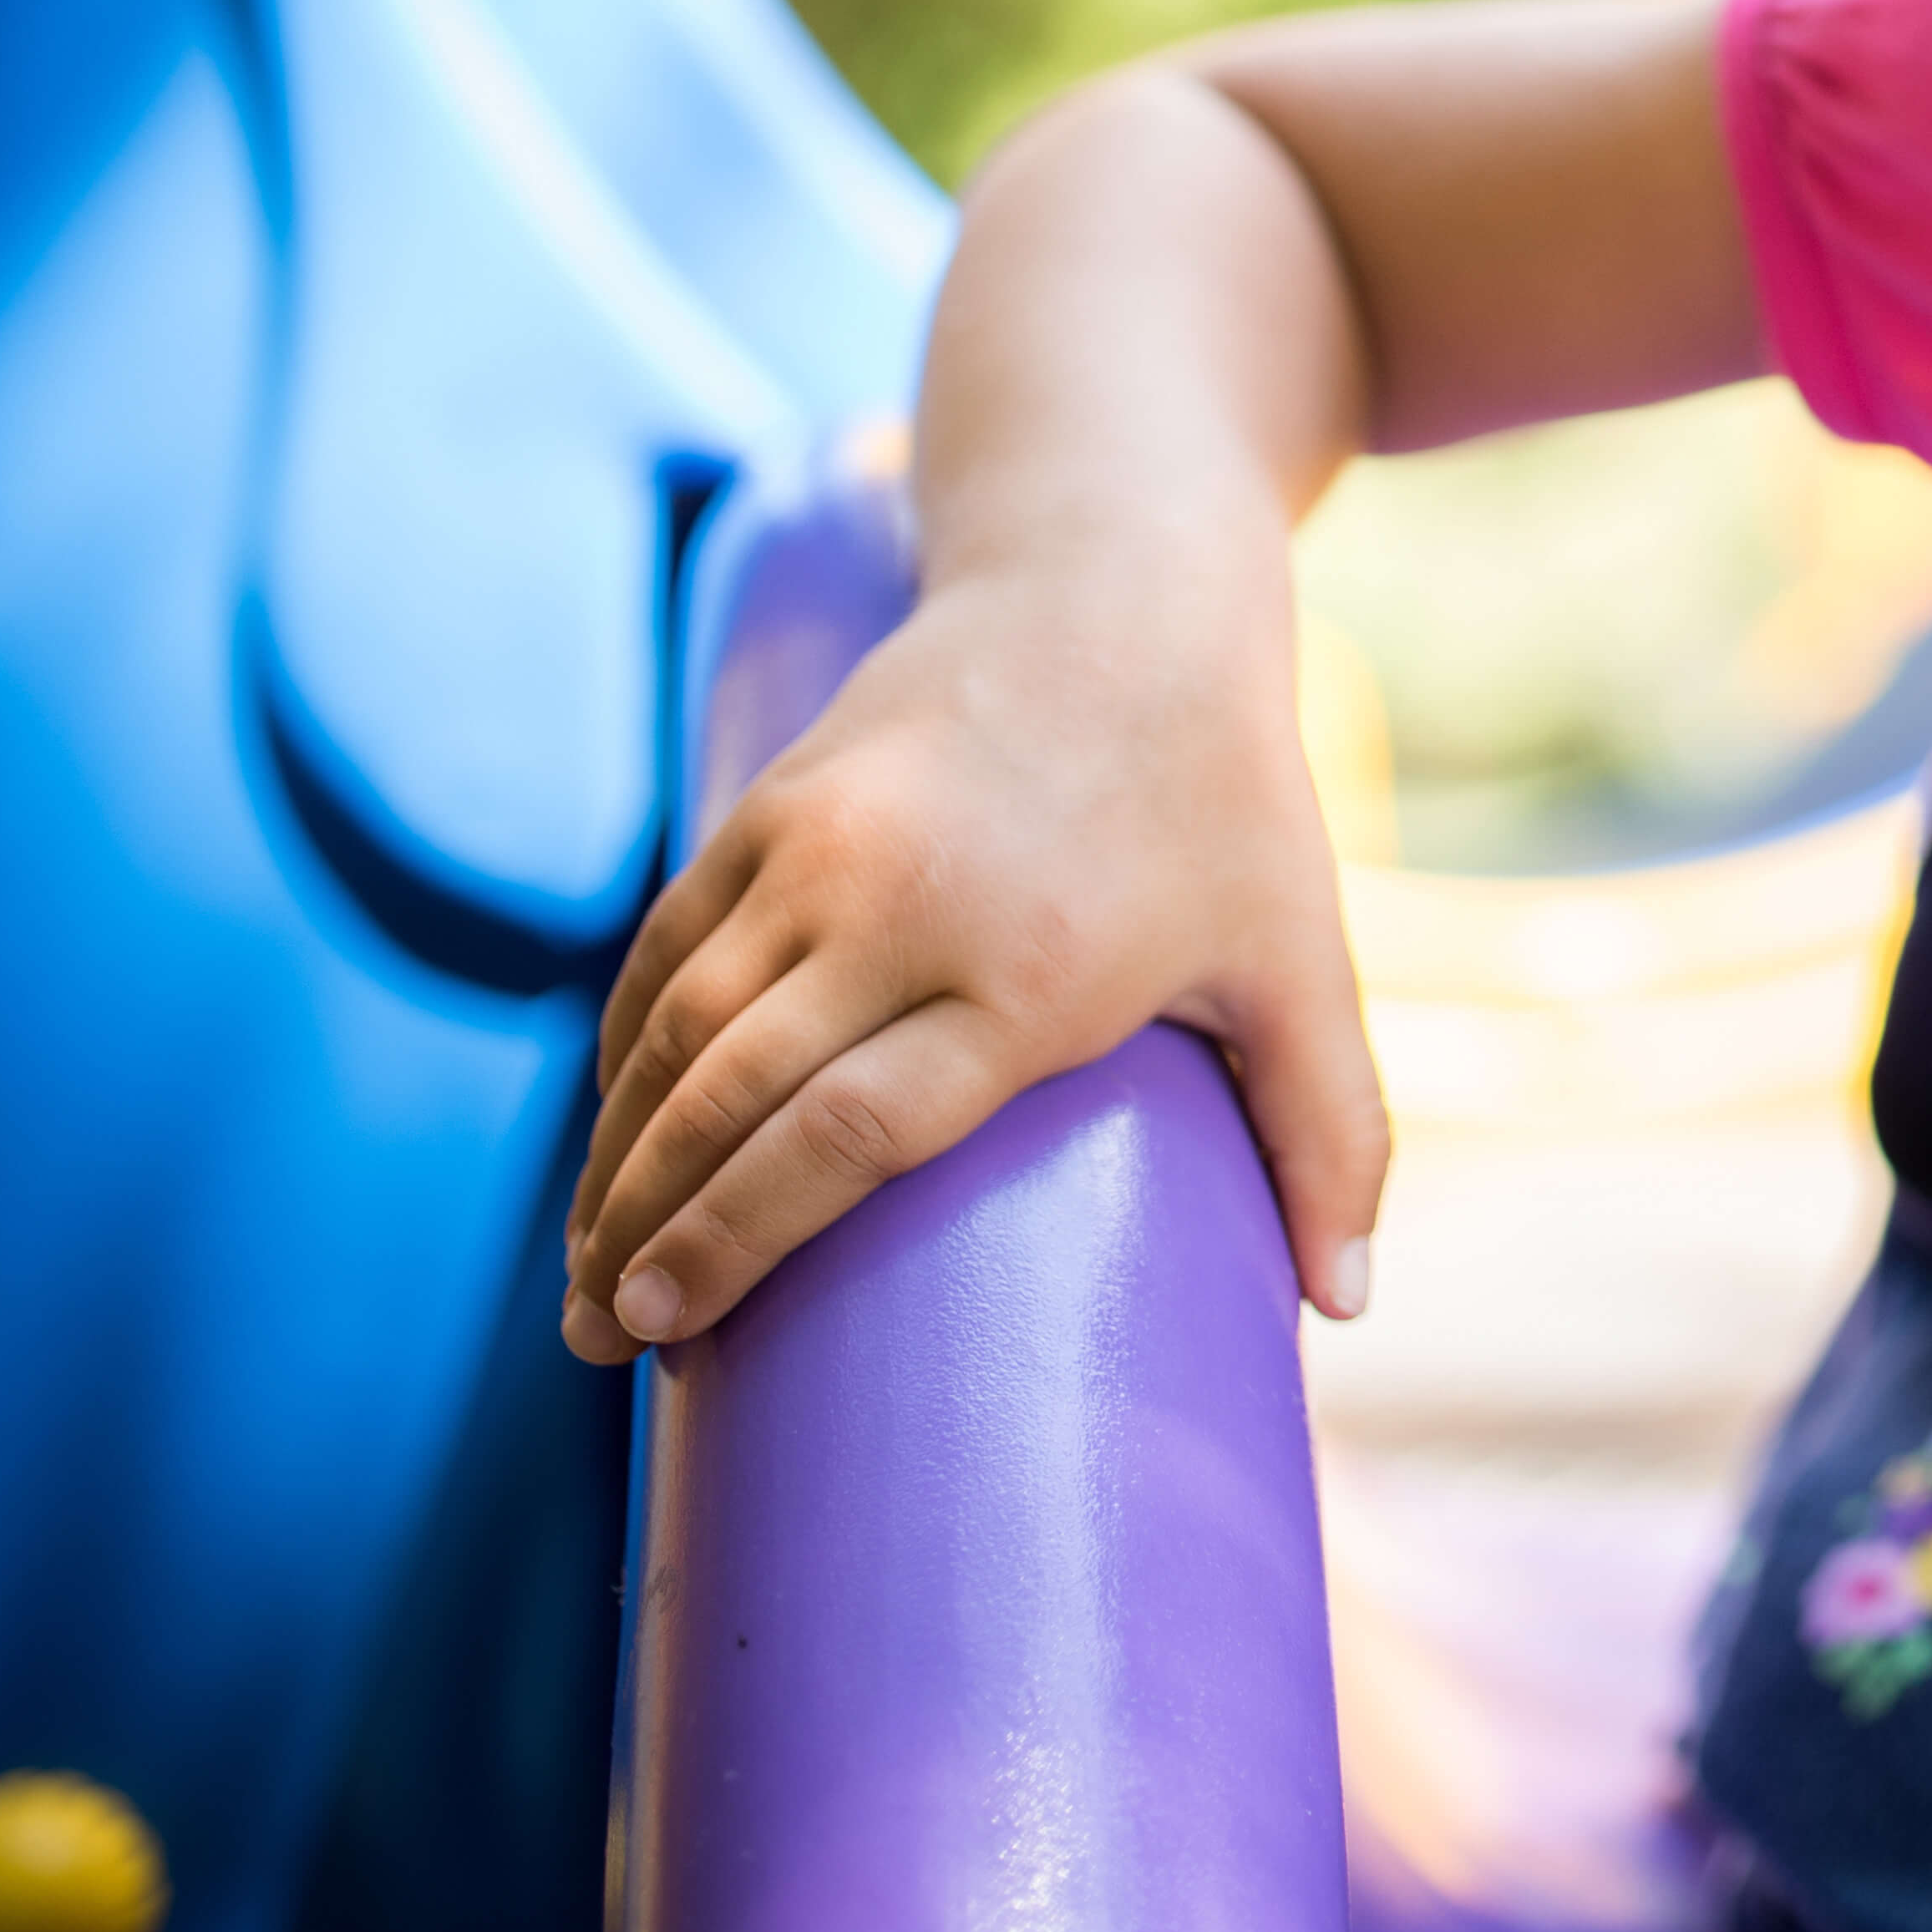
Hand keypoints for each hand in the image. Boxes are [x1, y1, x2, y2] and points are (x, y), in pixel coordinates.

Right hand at [560, 535, 1384, 1361]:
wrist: (1120, 592)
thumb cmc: (1224, 799)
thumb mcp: (1303, 961)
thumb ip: (1330, 1133)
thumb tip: (1348, 1307)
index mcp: (1034, 970)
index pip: (847, 1135)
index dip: (738, 1239)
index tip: (667, 1331)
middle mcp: (902, 906)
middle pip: (729, 1098)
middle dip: (642, 1232)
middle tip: (598, 1338)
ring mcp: (818, 848)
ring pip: (672, 1031)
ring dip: (610, 1159)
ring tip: (583, 1271)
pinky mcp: (769, 803)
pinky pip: (664, 954)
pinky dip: (621, 1056)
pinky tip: (610, 1141)